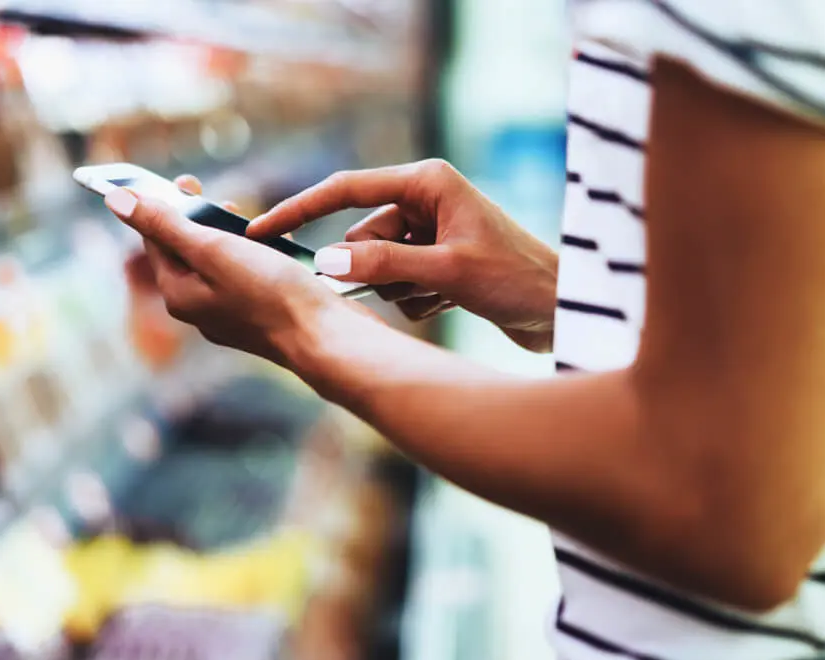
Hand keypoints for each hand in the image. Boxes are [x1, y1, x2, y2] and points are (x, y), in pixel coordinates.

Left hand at [102, 176, 372, 364]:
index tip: (185, 181)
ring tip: (251, 223)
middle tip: (222, 200)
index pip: (155, 240)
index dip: (164, 206)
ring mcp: (231, 315)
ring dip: (231, 236)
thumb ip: (166, 225)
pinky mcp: (262, 316)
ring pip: (220, 263)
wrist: (326, 338)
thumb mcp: (214, 250)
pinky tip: (277, 247)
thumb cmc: (271, 294)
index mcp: (179, 295)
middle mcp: (200, 309)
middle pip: (187, 252)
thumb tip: (115, 200)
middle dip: (201, 220)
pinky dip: (257, 255)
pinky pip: (248, 277)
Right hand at [247, 159, 558, 351]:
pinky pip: (399, 285)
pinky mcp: (436, 263)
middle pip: (362, 238)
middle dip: (379, 271)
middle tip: (420, 285)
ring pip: (378, 268)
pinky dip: (418, 301)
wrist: (563, 311)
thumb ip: (385, 265)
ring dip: (403, 291)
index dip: (300, 210)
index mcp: (427, 182)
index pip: (346, 191)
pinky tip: (455, 303)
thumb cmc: (517, 280)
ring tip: (447, 295)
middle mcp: (426, 201)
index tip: (261, 230)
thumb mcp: (447, 271)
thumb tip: (325, 262)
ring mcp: (430, 234)